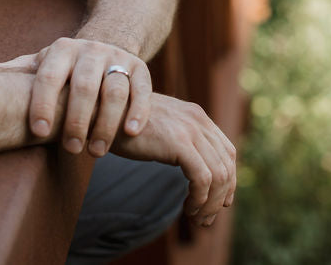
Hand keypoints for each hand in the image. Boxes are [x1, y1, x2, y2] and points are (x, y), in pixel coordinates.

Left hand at [0, 37, 150, 156]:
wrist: (107, 46)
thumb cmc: (64, 69)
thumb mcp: (39, 66)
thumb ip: (9, 72)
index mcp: (60, 49)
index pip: (47, 77)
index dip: (41, 104)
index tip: (38, 132)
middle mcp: (90, 49)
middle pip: (82, 86)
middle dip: (75, 120)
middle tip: (70, 148)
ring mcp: (117, 58)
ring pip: (113, 90)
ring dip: (105, 122)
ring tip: (95, 151)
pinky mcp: (141, 68)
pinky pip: (141, 89)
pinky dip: (137, 110)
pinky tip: (129, 132)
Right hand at [111, 93, 236, 226]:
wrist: (102, 112)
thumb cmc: (124, 124)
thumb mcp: (160, 127)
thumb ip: (178, 139)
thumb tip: (190, 164)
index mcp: (197, 116)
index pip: (227, 152)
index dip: (228, 180)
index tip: (219, 201)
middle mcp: (198, 120)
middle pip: (226, 165)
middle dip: (221, 197)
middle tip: (206, 219)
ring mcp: (190, 130)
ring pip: (218, 175)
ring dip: (211, 203)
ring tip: (197, 218)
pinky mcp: (178, 143)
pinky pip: (202, 178)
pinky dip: (200, 199)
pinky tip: (188, 209)